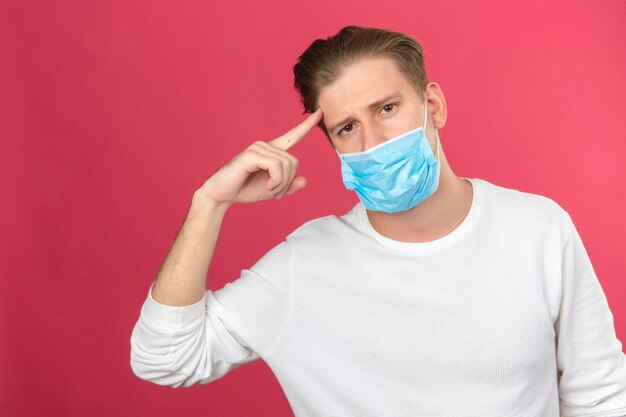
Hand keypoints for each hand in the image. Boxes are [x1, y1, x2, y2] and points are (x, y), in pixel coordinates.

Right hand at [198, 108, 323, 206]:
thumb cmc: (245, 189)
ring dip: (281, 184)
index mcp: (272, 151)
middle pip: (294, 162)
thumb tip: (305, 180)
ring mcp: (258, 148)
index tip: (321, 112)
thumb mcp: (272, 190)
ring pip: (287, 165)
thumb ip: (288, 186)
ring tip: (269, 191)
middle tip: (277, 193)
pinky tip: (267, 188)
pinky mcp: (251, 154)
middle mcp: (266, 146)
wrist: (222, 195)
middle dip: (288, 182)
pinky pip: (276, 167)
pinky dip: (276, 182)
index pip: (293, 136)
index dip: (307, 125)